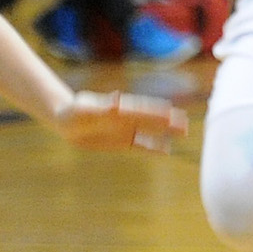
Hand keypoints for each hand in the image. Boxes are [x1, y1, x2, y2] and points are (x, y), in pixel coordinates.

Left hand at [54, 90, 188, 151]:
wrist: (67, 121)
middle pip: (150, 119)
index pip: (140, 109)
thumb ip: (101, 107)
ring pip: (150, 131)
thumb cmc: (73, 112)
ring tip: (184, 132)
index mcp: (119, 109)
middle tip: (185, 123)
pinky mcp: (122, 141)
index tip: (169, 112)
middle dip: (167, 120)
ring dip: (166, 131)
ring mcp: (126, 129)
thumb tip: (117, 100)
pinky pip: (141, 144)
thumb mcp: (84, 109)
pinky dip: (153, 147)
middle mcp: (126, 118)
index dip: (155, 111)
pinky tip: (166, 150)